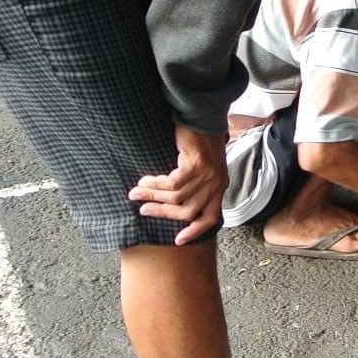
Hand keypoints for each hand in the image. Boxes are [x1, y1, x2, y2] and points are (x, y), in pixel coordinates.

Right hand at [128, 125, 228, 245]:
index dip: (195, 231)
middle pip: (188, 211)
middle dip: (162, 213)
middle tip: (143, 210)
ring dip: (153, 197)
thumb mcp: (205, 166)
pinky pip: (173, 184)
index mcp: (220, 187)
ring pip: (177, 198)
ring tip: (137, 193)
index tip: (178, 241)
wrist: (203, 116)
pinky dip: (156, 185)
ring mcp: (208, 175)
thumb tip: (174, 202)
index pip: (210, 218)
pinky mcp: (196, 165)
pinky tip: (146, 180)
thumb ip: (197, 185)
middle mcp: (216, 184)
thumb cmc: (200, 140)